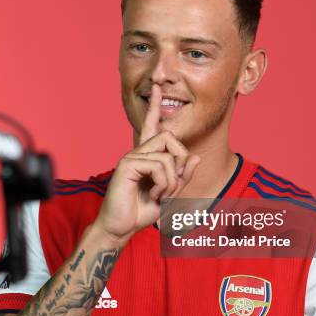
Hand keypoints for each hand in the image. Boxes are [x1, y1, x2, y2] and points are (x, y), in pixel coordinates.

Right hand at [94, 84, 199, 244]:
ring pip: (168, 156)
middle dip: (181, 162)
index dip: (154, 106)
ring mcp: (131, 157)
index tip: (156, 87)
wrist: (120, 228)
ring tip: (162, 196)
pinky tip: (155, 195)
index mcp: (146, 156)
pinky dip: (164, 184)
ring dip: (172, 181)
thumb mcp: (170, 195)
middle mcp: (138, 152)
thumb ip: (182, 177)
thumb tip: (195, 157)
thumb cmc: (141, 212)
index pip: (151, 126)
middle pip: (170, 138)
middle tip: (174, 185)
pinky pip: (159, 166)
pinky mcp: (127, 165)